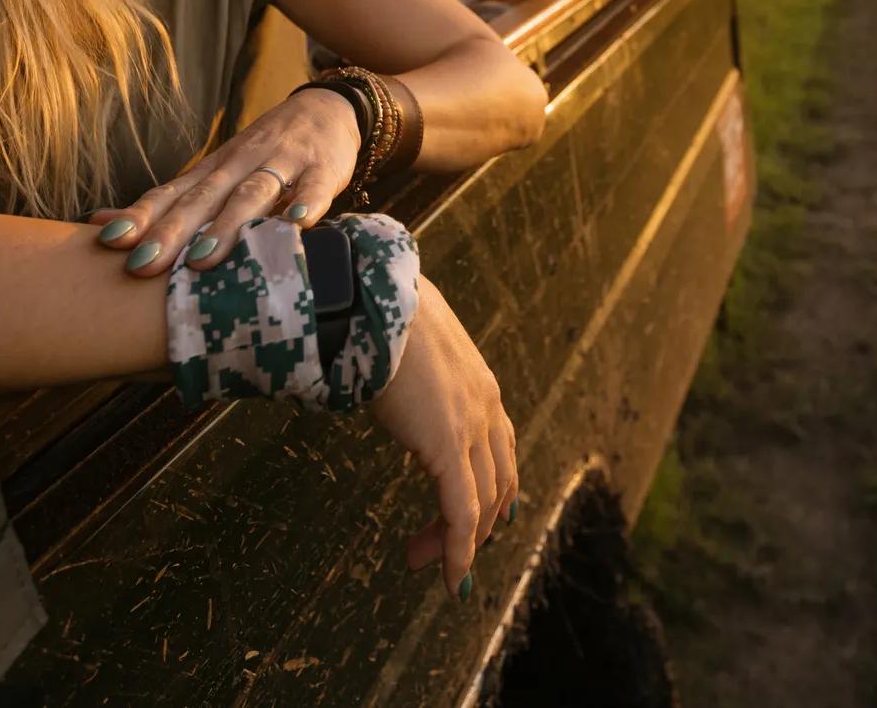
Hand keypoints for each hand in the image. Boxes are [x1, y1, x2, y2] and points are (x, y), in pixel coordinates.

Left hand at [90, 89, 359, 274]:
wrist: (326, 108)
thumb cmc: (262, 155)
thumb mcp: (215, 173)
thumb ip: (166, 203)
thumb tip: (97, 225)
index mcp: (212, 170)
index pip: (171, 193)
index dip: (141, 217)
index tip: (109, 243)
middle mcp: (241, 163)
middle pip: (203, 198)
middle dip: (172, 231)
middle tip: (143, 264)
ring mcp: (283, 164)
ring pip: (252, 194)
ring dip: (226, 225)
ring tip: (203, 257)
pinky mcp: (323, 169)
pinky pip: (314, 188)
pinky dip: (305, 204)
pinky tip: (296, 225)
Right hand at [369, 275, 518, 591]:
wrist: (377, 299)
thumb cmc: (380, 312)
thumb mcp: (408, 344)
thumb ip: (408, 366)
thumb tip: (375, 359)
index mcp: (481, 385)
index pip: (501, 452)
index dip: (493, 491)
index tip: (474, 520)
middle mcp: (487, 408)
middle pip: (499, 484)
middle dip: (475, 524)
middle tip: (440, 550)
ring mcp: (472, 427)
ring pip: (482, 505)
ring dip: (456, 543)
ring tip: (422, 563)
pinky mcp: (448, 446)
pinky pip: (460, 514)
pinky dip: (456, 551)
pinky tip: (445, 577)